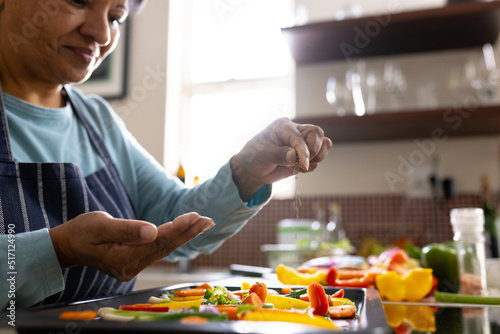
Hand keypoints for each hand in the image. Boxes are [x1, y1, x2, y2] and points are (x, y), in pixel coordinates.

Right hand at [49, 211, 213, 280]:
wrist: (68, 246)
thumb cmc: (81, 232)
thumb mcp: (99, 225)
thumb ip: (126, 229)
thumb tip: (152, 230)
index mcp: (122, 259)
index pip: (157, 241)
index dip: (178, 228)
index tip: (195, 216)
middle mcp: (131, 268)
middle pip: (165, 247)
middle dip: (188, 232)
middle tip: (208, 220)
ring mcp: (133, 268)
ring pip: (164, 249)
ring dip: (184, 236)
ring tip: (203, 223)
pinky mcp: (134, 263)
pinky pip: (158, 250)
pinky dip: (173, 239)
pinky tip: (186, 231)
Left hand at [230, 117, 331, 200]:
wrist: (252, 170)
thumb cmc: (254, 157)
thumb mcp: (263, 154)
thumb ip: (279, 154)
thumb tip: (294, 156)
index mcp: (283, 126)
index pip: (301, 134)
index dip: (304, 150)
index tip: (303, 164)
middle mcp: (295, 131)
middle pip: (317, 134)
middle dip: (314, 151)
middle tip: (302, 164)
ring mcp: (301, 143)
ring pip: (323, 145)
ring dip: (316, 158)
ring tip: (299, 166)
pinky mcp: (305, 155)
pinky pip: (318, 159)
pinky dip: (311, 166)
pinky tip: (296, 169)